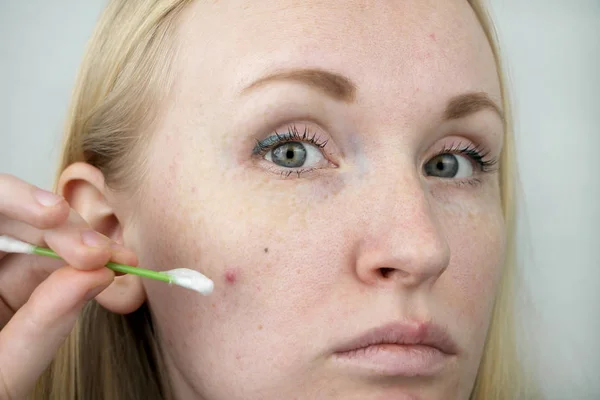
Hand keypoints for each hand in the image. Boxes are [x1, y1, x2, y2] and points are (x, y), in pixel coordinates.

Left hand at [0, 173, 135, 398]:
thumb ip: (42, 326)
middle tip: (101, 253)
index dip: (17, 200)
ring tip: (117, 260)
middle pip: (14, 220)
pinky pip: (52, 267)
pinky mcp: (17, 289)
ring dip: (84, 246)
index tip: (55, 214)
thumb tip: (94, 277)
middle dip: (64, 230)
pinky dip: (86, 269)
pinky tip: (109, 269)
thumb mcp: (1, 376)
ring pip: (40, 240)